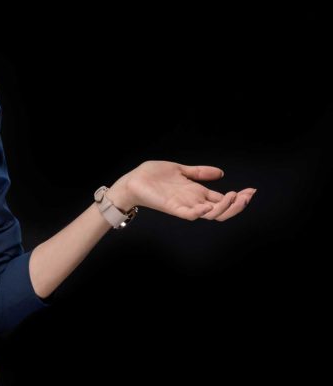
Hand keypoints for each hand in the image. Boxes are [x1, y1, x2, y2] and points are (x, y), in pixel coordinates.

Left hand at [113, 160, 255, 221]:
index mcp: (197, 193)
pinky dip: (200, 213)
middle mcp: (194, 202)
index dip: (239, 197)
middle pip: (222, 210)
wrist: (133, 181)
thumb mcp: (182, 170)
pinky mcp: (173, 208)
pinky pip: (189, 215)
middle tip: (247, 196)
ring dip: (224, 208)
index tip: (252, 191)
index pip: (223, 199)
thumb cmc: (154, 176)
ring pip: (210, 215)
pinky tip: (208, 207)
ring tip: (233, 196)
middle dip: (237, 205)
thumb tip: (220, 173)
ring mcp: (184, 206)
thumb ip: (200, 173)